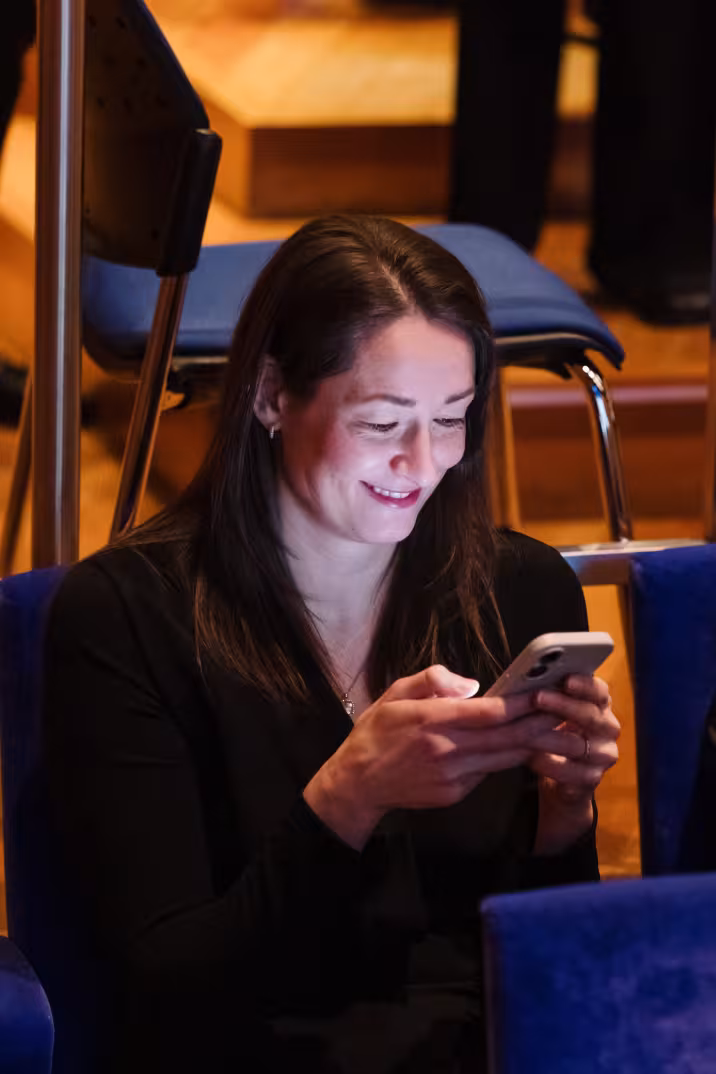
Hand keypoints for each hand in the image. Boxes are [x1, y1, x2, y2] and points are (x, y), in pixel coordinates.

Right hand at [303, 664, 559, 849]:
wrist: (358, 783)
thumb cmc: (376, 732)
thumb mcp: (395, 693)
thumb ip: (432, 680)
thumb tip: (472, 685)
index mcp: (430, 719)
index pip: (487, 712)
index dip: (519, 703)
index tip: (542, 692)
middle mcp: (445, 749)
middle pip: (505, 738)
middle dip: (539, 725)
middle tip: (565, 713)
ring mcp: (451, 775)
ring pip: (503, 759)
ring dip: (531, 745)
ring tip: (556, 730)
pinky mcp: (454, 793)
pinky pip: (486, 773)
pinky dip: (505, 760)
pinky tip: (520, 748)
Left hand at [526, 674, 620, 852]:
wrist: (558, 777)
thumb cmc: (551, 734)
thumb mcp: (550, 713)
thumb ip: (547, 697)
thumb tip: (525, 680)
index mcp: (599, 705)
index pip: (600, 691)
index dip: (585, 684)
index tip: (566, 679)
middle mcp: (608, 728)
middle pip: (591, 715)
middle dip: (562, 705)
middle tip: (537, 697)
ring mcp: (604, 755)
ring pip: (580, 745)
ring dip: (549, 737)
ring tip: (526, 731)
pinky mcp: (592, 779)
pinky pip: (571, 771)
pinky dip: (549, 764)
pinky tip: (531, 758)